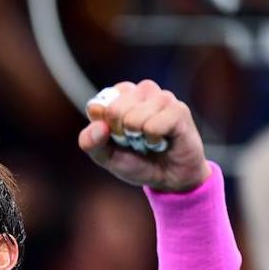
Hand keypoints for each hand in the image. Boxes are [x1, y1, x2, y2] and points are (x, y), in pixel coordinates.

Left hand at [79, 80, 210, 192]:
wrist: (168, 178)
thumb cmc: (135, 162)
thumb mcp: (104, 156)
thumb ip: (89, 141)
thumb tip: (99, 125)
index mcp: (120, 96)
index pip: (97, 106)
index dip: (104, 129)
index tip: (116, 137)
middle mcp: (141, 91)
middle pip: (114, 110)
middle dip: (121, 134)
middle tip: (135, 140)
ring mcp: (162, 97)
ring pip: (134, 118)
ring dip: (140, 138)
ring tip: (150, 140)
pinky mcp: (179, 110)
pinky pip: (154, 126)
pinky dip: (154, 140)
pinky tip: (162, 141)